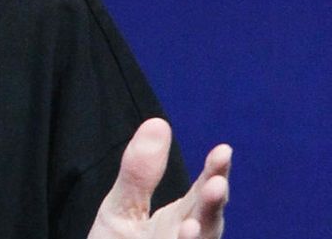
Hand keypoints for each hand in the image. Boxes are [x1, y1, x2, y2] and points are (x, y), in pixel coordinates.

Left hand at [89, 118, 231, 238]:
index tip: (223, 151)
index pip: (205, 192)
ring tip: (190, 224)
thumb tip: (158, 122)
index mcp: (184, 220)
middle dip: (213, 207)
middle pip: (209, 222)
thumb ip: (140, 173)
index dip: (215, 173)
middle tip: (216, 185)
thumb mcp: (122, 208)